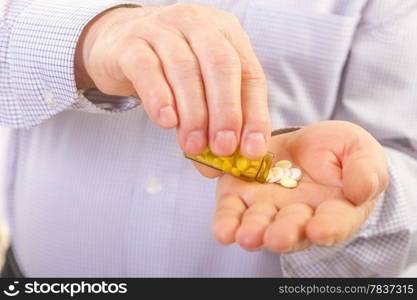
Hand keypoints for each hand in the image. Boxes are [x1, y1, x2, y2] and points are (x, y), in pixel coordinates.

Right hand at [75, 3, 269, 158]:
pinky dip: (159, 98)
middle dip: (226, 111)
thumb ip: (216, 118)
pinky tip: (166, 121)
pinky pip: (147, 69)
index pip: (249, 74)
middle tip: (223, 148)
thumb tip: (224, 162)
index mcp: (226, 33)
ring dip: (193, 114)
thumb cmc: (170, 69)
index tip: (252, 149)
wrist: (121, 44)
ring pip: (185, 69)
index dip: (254, 114)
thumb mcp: (202, 85)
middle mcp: (197, 24)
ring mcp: (161, 28)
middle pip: (220, 64)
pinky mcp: (130, 43)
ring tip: (194, 145)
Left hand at [210, 121, 388, 252]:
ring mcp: (268, 208)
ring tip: (247, 236)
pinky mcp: (241, 195)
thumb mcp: (360, 152)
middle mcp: (298, 217)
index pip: (334, 223)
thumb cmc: (338, 151)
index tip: (319, 230)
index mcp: (334, 211)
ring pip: (259, 225)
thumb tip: (362, 191)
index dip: (328, 228)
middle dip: (284, 233)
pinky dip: (226, 221)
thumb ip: (366, 171)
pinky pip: (232, 211)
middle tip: (276, 237)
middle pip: (291, 229)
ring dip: (253, 232)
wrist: (303, 142)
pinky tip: (223, 231)